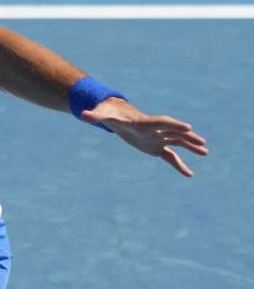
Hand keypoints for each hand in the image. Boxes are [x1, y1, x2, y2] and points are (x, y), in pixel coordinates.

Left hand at [81, 98, 208, 176]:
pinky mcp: (156, 147)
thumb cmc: (110, 114)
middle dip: (187, 137)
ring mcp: (158, 138)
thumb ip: (94, 115)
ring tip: (205, 152)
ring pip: (177, 143)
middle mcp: (155, 130)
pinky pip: (171, 157)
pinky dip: (179, 165)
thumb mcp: (102, 115)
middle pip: (174, 132)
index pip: (162, 123)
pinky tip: (189, 174)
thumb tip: (82, 114)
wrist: (117, 117)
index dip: (174, 125)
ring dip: (190, 148)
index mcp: (144, 122)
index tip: (188, 128)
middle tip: (202, 142)